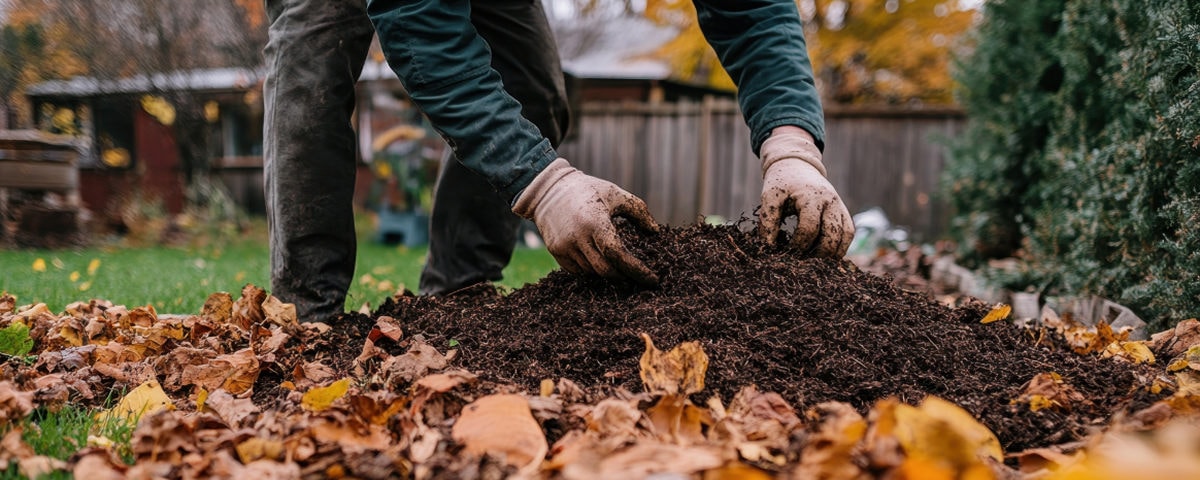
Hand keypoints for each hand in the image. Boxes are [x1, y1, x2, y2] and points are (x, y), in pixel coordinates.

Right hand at [513, 158, 659, 285]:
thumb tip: (655, 232)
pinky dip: (591, 271)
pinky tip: (599, 262)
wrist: (548, 189)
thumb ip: (638, 211)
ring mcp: (564, 246)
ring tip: (619, 267)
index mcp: (595, 221)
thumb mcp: (616, 194)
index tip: (652, 279)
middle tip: (638, 278)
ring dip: (608, 273)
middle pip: (606, 270)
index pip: (618, 255)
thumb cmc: (587, 189)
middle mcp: (578, 237)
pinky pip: (578, 271)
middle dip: (624, 277)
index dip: (637, 270)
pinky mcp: (556, 251)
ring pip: (592, 272)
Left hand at [758, 127, 853, 257]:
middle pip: (832, 236)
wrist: (797, 166)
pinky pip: (848, 234)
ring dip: (831, 254)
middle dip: (817, 254)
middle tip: (802, 264)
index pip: (810, 228)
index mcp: (812, 196)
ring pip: (844, 237)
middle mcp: (831, 202)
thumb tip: (768, 248)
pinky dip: (839, 247)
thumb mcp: (769, 197)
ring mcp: (840, 207)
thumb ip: (768, 221)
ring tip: (813, 264)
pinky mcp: (843, 212)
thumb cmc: (781, 182)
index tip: (786, 254)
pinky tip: (824, 257)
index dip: (798, 245)